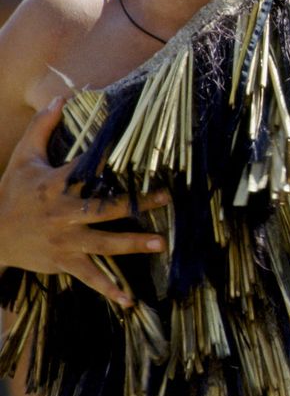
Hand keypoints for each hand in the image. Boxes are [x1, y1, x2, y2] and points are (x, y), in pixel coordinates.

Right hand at [0, 98, 167, 305]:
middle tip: (167, 200)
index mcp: (55, 185)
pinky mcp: (63, 262)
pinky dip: (108, 289)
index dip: (112, 162)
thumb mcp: (24, 157)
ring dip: (132, 245)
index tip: (143, 157)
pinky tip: (129, 299)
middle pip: (103, 208)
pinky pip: (89, 277)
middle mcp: (62, 213)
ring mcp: (63, 241)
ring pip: (103, 244)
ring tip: (161, 244)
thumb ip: (43, 127)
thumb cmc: (12, 191)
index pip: (88, 170)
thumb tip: (61, 96)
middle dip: (136, 204)